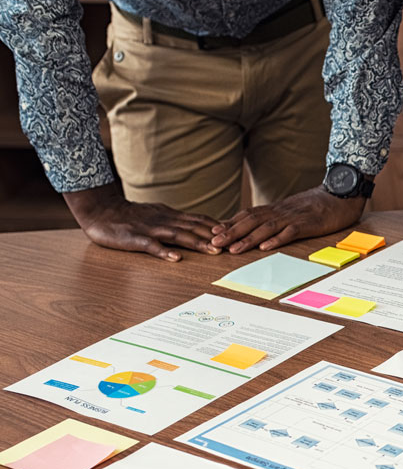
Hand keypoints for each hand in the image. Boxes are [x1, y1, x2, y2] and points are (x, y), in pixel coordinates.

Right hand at [64, 184, 219, 260]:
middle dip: (215, 236)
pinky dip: (163, 251)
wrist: (100, 209)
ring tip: (214, 251)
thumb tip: (198, 225)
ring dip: (197, 243)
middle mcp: (164, 220)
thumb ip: (176, 220)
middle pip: (194, 227)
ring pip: (178, 235)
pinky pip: (150, 246)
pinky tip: (175, 258)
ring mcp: (150, 229)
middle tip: (234, 244)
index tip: (236, 233)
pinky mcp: (134, 239)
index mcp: (170, 216)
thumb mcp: (157, 214)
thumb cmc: (130, 215)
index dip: (218, 226)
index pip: (199, 219)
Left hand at [210, 187, 365, 253]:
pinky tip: (265, 247)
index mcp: (277, 209)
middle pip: (251, 221)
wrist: (342, 192)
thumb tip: (262, 227)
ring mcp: (294, 217)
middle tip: (214, 242)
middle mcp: (281, 211)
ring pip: (266, 227)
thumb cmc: (320, 204)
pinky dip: (276, 239)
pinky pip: (290, 232)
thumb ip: (279, 216)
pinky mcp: (308, 223)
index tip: (213, 232)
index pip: (248, 215)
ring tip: (233, 249)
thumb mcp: (295, 209)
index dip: (230, 224)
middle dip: (231, 232)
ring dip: (248, 238)